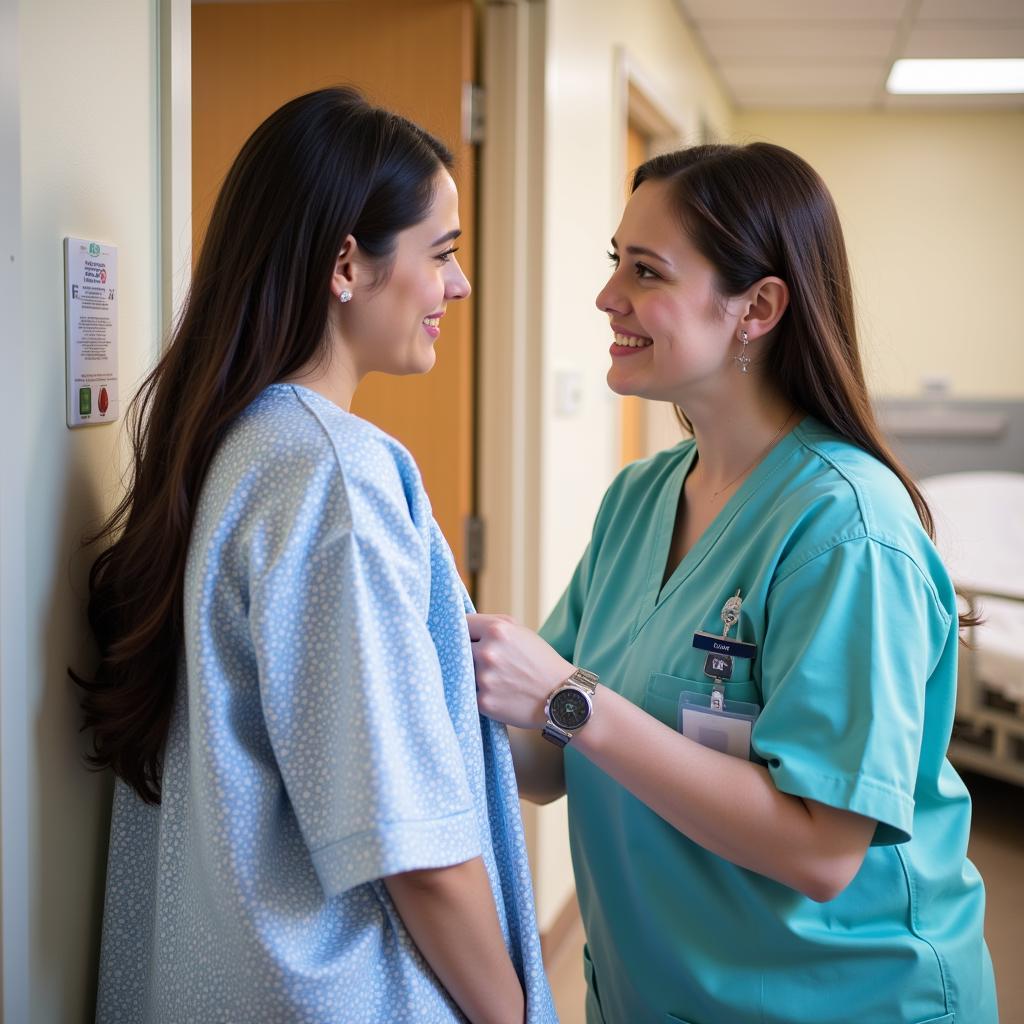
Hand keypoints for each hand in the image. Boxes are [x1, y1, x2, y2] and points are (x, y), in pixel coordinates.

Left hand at [467, 614, 573, 729]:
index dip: (460, 631)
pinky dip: (479, 694)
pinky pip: (470, 694)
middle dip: (466, 654)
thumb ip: (491, 626)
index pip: (461, 624)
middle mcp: (488, 652)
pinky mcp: (484, 702)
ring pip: (462, 673)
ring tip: (494, 679)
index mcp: (497, 630)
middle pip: (458, 649)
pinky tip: (496, 694)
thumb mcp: (520, 632)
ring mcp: (484, 678)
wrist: (562, 695)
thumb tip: (460, 626)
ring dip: (471, 675)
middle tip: (479, 661)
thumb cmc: (539, 661)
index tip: (458, 636)